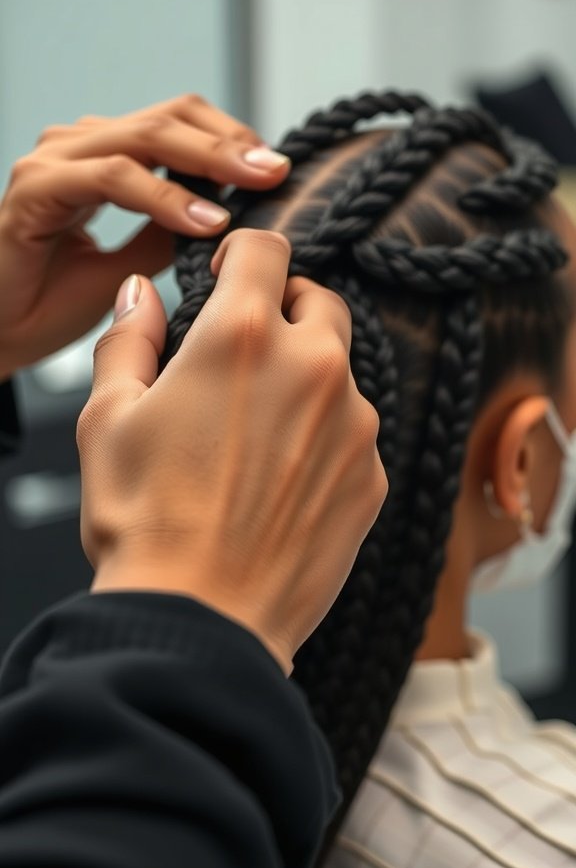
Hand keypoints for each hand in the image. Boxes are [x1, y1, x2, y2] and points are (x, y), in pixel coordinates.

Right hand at [0, 95, 289, 378]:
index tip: (278, 170)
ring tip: (253, 187)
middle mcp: (82, 146)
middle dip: (232, 142)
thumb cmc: (57, 302)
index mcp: (107, 156)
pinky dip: (163, 196)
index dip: (232, 138)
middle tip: (278, 170)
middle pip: (172, 116)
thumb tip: (231, 217)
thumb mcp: (136, 265)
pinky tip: (204, 221)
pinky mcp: (37, 190)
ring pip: (146, 136)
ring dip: (208, 160)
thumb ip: (173, 232)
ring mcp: (56, 161)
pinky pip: (112, 177)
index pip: (181, 121)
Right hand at [78, 230, 387, 672]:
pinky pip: (355, 433)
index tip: (231, 272)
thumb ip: (129, 339)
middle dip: (285, 308)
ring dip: (307, 379)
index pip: (267, 249)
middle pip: (319, 300)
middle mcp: (314, 367)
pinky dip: (326, 436)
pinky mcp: (373, 476)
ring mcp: (354, 424)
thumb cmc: (145, 521)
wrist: (202, 618)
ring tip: (258, 433)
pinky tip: (284, 480)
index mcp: (244, 336)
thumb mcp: (108, 418)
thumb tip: (141, 295)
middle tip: (248, 349)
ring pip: (341, 370)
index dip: (244, 252)